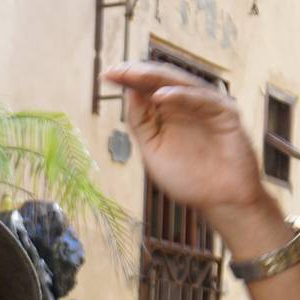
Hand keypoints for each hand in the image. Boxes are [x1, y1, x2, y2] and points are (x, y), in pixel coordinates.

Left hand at [101, 61, 275, 232]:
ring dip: (155, 78)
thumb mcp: (153, 149)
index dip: (126, 80)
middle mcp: (187, 104)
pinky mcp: (225, 113)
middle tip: (114, 70)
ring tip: (132, 74)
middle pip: (160, 81)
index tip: (104, 76)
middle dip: (136, 74)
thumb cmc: (188, 177)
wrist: (219, 199)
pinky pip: (203, 100)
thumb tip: (128, 93)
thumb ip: (141, 122)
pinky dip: (182, 96)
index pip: (145, 89)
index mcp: (168, 111)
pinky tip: (160, 94)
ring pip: (181, 84)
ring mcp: (207, 106)